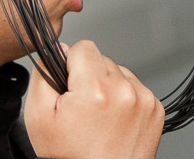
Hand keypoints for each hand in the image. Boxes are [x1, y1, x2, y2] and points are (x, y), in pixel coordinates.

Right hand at [24, 41, 164, 158]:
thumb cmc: (70, 157)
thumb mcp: (38, 117)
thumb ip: (43, 75)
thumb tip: (56, 52)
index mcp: (96, 89)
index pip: (84, 47)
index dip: (70, 65)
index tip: (69, 86)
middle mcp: (125, 91)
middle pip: (102, 60)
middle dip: (89, 78)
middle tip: (82, 108)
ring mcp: (144, 100)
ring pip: (120, 73)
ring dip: (108, 88)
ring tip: (98, 117)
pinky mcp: (155, 109)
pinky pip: (135, 89)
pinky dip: (123, 100)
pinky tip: (113, 121)